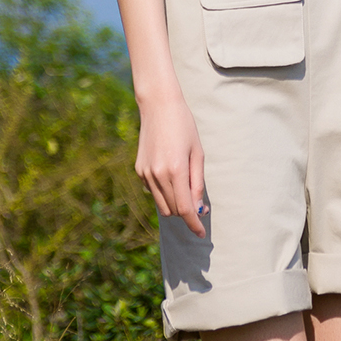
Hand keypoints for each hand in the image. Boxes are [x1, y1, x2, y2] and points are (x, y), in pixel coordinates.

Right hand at [135, 90, 207, 238]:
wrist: (159, 106)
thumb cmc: (184, 127)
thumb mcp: (197, 153)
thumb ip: (197, 183)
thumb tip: (199, 208)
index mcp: (176, 170)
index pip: (185, 209)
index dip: (194, 224)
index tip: (201, 233)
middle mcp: (158, 175)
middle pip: (173, 210)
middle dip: (186, 213)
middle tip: (198, 203)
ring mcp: (146, 173)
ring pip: (161, 204)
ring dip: (174, 204)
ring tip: (185, 189)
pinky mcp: (139, 170)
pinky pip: (153, 191)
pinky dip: (163, 192)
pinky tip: (171, 176)